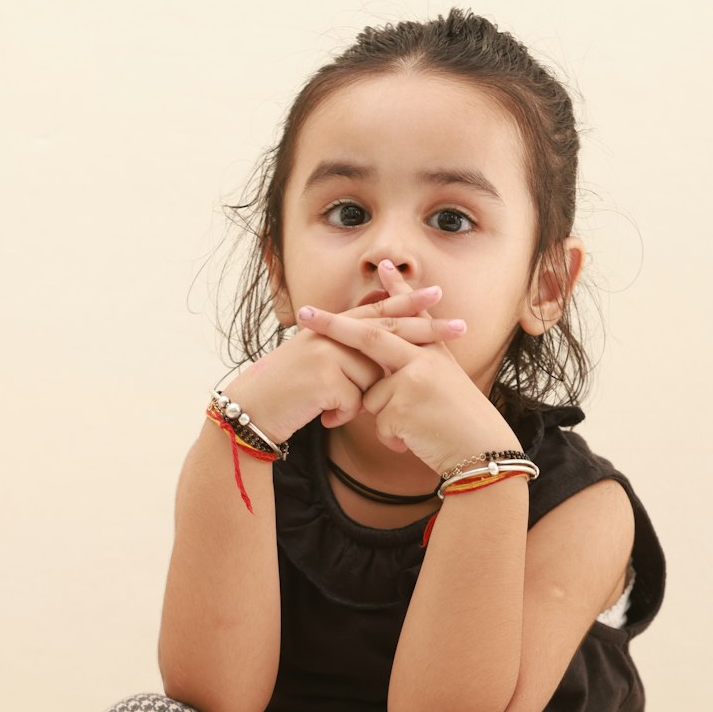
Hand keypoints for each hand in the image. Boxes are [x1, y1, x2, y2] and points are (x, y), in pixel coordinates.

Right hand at [220, 272, 465, 442]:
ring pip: (371, 379)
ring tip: (325, 406)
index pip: (376, 312)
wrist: (250, 411)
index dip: (406, 303)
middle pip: (388, 329)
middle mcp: (330, 334)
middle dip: (427, 329)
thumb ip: (346, 360)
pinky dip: (339, 416)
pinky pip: (354, 402)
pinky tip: (319, 416)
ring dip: (354, 402)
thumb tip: (377, 366)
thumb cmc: (286, 395)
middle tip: (462, 326)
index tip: (437, 295)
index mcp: (331, 331)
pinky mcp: (324, 376)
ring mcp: (327, 352)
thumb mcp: (318, 370)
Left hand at [298, 289, 516, 475]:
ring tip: (416, 429)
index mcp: (434, 352)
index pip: (412, 314)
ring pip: (370, 395)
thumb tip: (387, 374)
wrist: (483, 452)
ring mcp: (414, 378)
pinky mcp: (405, 403)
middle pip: (371, 336)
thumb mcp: (445, 389)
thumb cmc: (461, 426)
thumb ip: (418, 372)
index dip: (398, 289)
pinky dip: (391, 437)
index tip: (382, 264)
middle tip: (304, 314)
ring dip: (384, 419)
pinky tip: (415, 440)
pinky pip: (377, 422)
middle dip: (333, 326)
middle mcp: (424, 358)